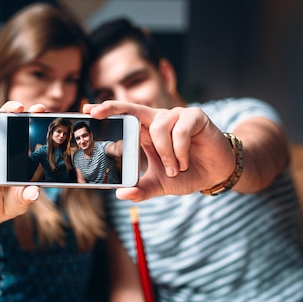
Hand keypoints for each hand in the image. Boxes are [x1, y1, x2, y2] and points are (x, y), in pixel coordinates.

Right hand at [0, 102, 45, 224]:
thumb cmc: (14, 200)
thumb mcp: (24, 198)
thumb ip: (29, 194)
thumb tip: (34, 193)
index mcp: (17, 151)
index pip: (24, 129)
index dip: (30, 117)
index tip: (40, 109)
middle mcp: (1, 148)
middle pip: (3, 123)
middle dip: (10, 111)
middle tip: (20, 106)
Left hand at [84, 101, 234, 201]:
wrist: (215, 173)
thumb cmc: (186, 174)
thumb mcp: (160, 185)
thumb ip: (141, 189)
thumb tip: (121, 194)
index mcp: (146, 132)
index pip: (124, 118)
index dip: (107, 112)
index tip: (87, 112)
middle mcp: (158, 120)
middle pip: (133, 108)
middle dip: (112, 108)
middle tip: (95, 113)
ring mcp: (176, 116)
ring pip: (160, 127)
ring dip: (166, 153)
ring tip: (175, 168)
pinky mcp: (195, 116)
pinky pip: (181, 130)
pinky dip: (180, 149)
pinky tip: (185, 161)